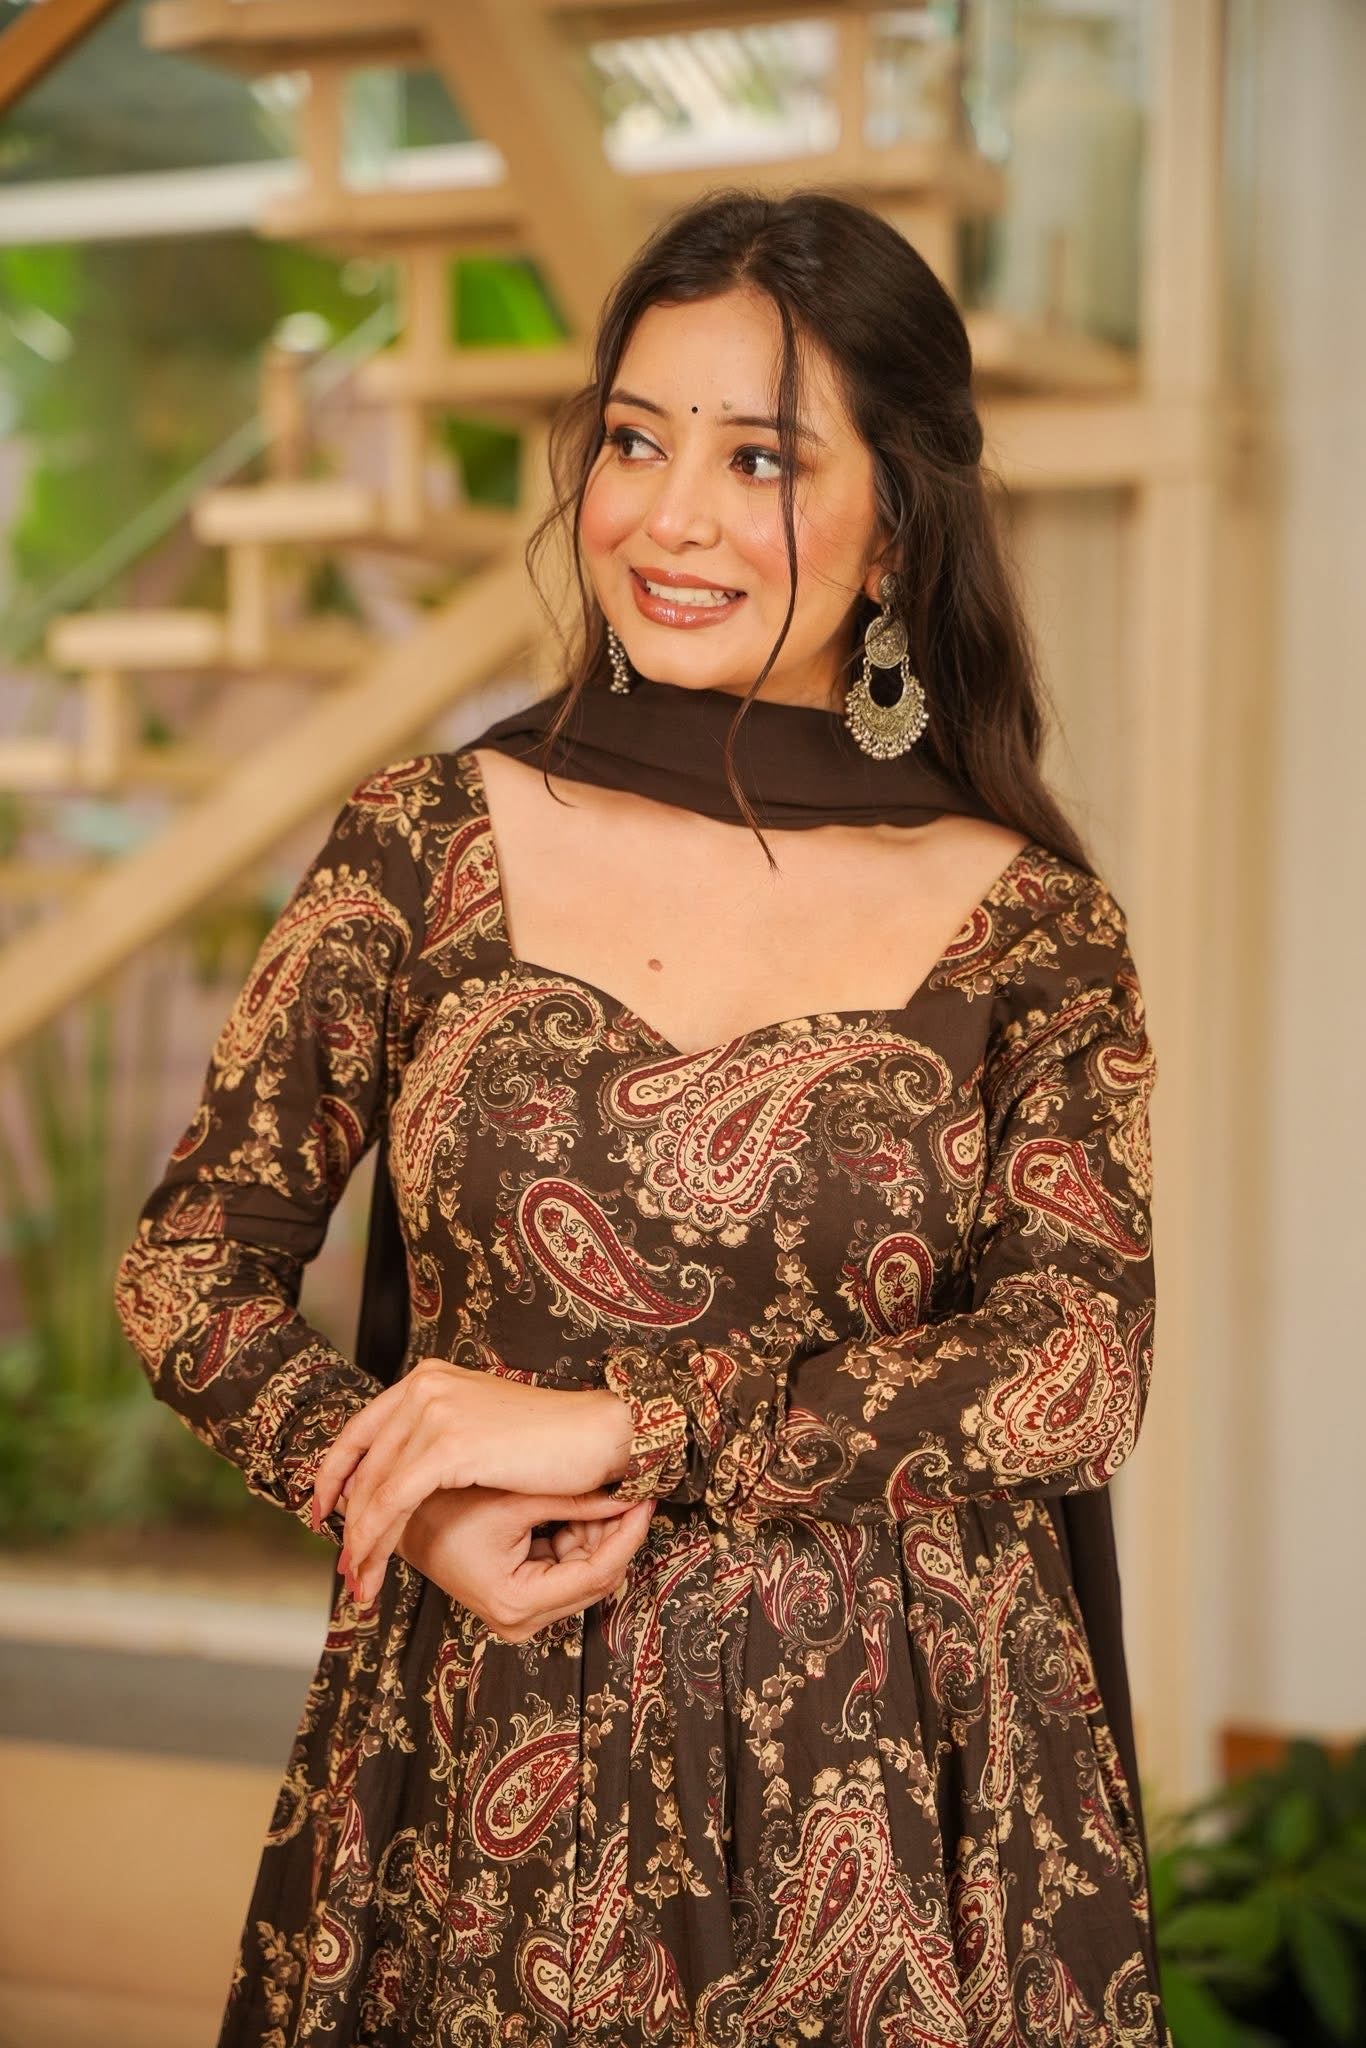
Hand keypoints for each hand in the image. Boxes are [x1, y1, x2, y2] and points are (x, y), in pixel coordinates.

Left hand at [313, 1358, 633, 1596]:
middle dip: (346, 1520)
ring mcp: (433, 1411)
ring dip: (361, 1541)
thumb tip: (404, 1474)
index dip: (333, 1475)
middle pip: (362, 1463)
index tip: (322, 1514)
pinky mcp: (447, 1443)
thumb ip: (439, 1440)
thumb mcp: (481, 1431)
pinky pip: (394, 1500)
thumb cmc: (551, 1442)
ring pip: (375, 1487)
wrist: (598, 1435)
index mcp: (428, 1379)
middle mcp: (423, 1386)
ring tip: (358, 1579)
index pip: (361, 1430)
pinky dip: (378, 1538)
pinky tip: (375, 1566)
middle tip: (342, 1565)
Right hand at [390, 1483, 654, 1641]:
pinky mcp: (520, 1600)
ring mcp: (520, 1615)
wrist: (400, 1518)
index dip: (628, 1534)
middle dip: (614, 1534)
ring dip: (598, 1534)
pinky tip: (581, 1506)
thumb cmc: (446, 1506)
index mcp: (517, 1602)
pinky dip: (577, 1538)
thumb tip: (630, 1493)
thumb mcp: (516, 1500)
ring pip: (585, 1574)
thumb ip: (576, 1501)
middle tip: (631, 1490)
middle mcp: (521, 1621)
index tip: (646, 1499)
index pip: (598, 1574)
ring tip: (606, 1492)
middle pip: (596, 1579)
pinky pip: (566, 1570)